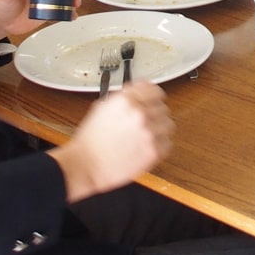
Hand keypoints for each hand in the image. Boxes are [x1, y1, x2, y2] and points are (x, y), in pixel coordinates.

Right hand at [49, 82, 174, 201]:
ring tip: (146, 136)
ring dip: (159, 129)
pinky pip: (168, 143)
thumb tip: (137, 94)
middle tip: (145, 123)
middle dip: (154, 114)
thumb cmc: (90, 141)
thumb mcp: (102, 108)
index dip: (152, 95)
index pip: (153, 89)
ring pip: (168, 124)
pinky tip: (147, 147)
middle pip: (162, 107)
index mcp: (126, 99)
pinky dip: (160, 146)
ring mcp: (148, 132)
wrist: (86, 165)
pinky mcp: (153, 151)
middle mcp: (139, 113)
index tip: (152, 100)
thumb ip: (123, 98)